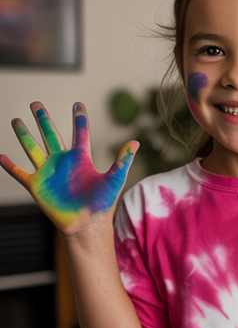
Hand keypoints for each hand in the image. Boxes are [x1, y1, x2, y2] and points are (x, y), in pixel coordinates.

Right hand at [0, 102, 137, 233]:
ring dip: (23, 135)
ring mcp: (48, 172)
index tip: (77, 104)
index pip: (80, 133)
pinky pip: (19, 173)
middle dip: (43, 119)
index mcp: (81, 158)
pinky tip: (1, 156)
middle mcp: (63, 162)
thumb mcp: (114, 179)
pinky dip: (9, 166)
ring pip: (32, 148)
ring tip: (16, 121)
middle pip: (50, 135)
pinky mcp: (36, 186)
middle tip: (35, 103)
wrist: (87, 224)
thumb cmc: (102, 203)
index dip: (79, 118)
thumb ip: (122, 160)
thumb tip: (136, 141)